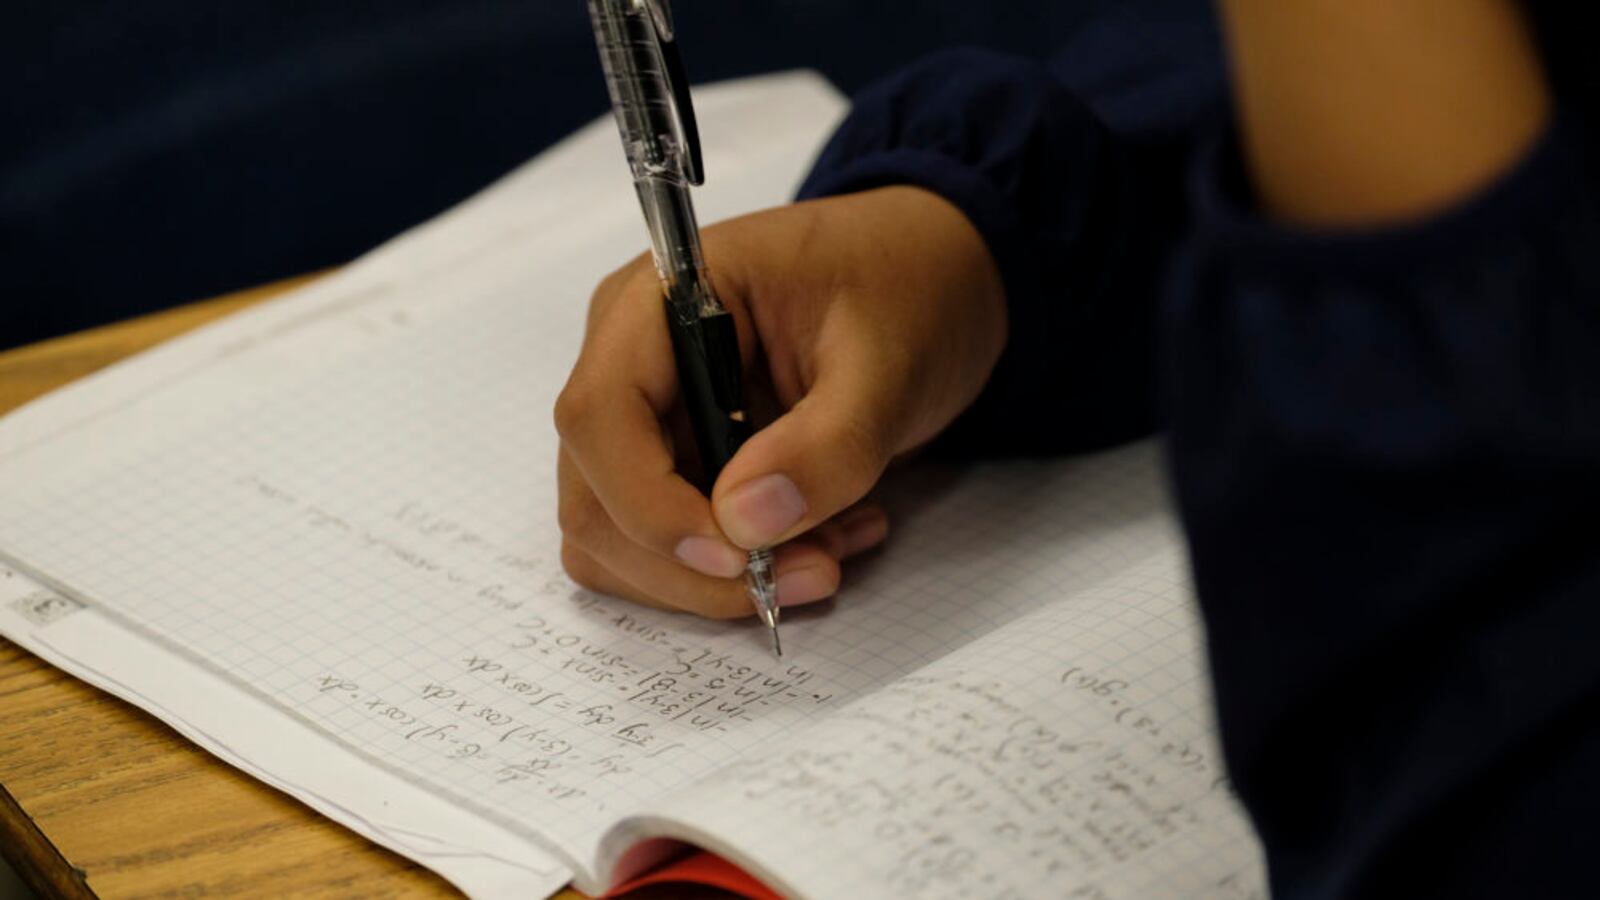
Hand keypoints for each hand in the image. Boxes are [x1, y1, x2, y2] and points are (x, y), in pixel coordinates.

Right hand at [554, 186, 1004, 616]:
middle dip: (694, 565)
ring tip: (831, 556)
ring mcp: (645, 421)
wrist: (934, 282)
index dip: (649, 504)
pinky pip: (668, 552)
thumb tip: (743, 524)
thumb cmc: (903, 289)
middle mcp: (629, 364)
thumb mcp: (889, 362)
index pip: (600, 417)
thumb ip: (827, 443)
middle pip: (597, 499)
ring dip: (716, 583)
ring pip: (621, 544)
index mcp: (658, 303)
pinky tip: (822, 543)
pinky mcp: (675, 468)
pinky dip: (735, 576)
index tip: (739, 555)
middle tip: (813, 574)